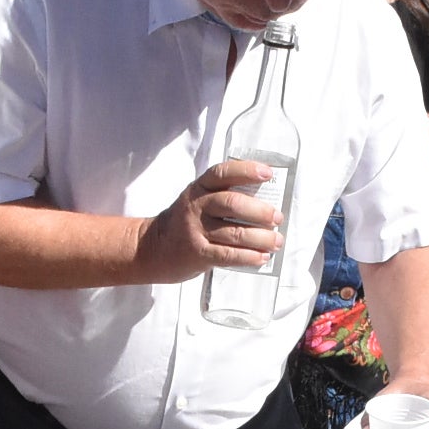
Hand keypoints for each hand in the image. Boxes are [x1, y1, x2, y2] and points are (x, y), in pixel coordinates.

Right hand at [135, 160, 282, 283]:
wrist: (152, 248)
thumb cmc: (184, 223)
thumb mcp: (197, 201)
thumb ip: (222, 197)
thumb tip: (266, 205)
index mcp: (199, 188)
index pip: (222, 173)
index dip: (246, 170)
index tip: (268, 174)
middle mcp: (196, 206)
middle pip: (232, 204)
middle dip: (260, 211)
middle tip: (277, 218)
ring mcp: (195, 230)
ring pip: (235, 232)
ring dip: (262, 238)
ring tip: (277, 241)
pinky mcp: (196, 254)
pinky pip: (228, 255)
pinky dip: (249, 256)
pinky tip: (262, 257)